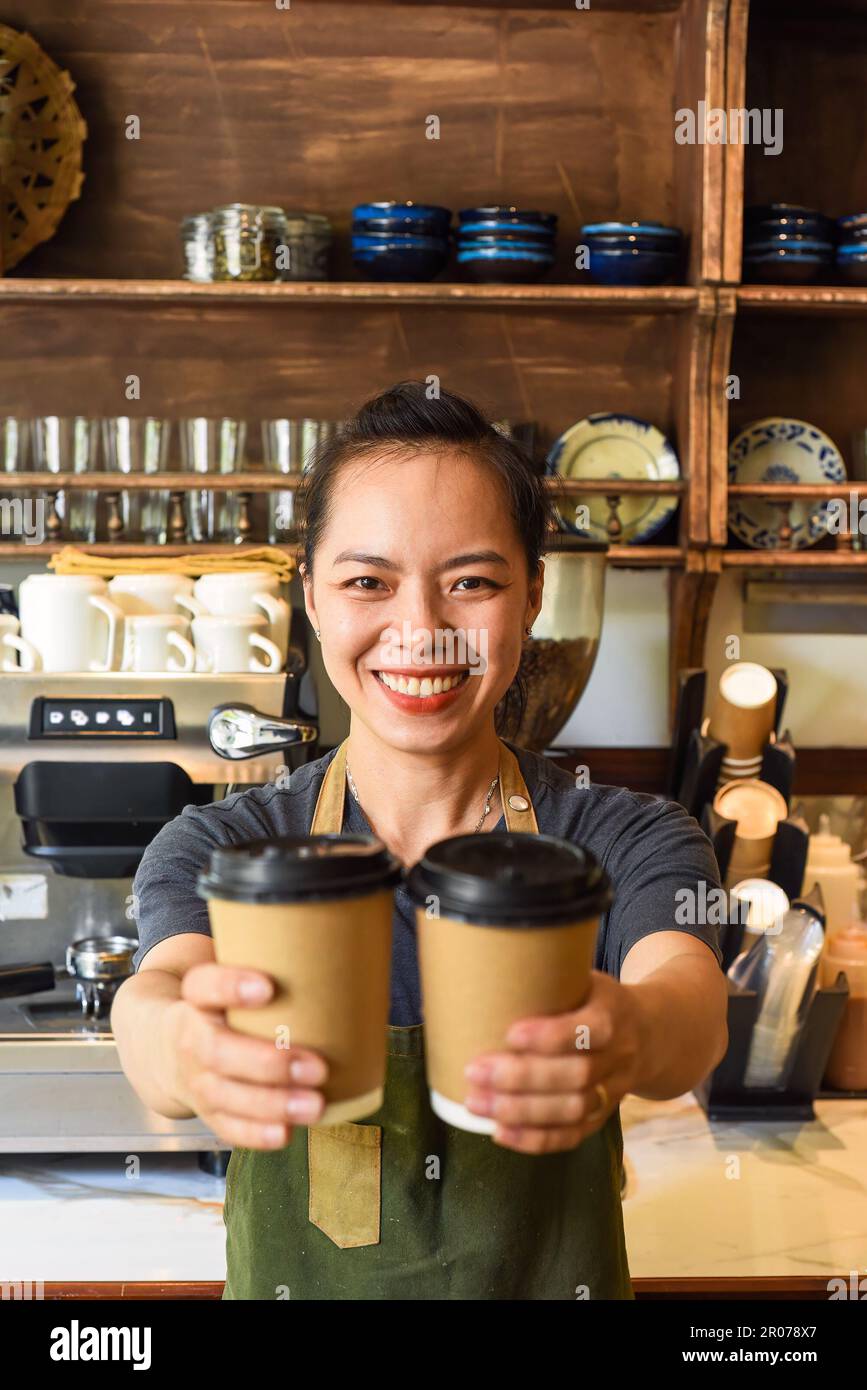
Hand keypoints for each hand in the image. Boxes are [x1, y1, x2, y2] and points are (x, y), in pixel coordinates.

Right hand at [169, 963, 328, 1149]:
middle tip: (317, 1066)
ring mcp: (194, 1078)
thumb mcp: (227, 976)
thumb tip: (343, 953)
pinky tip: (286, 1132)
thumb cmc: (217, 1006)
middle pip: (217, 1051)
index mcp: (194, 997)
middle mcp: (188, 1037)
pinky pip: (226, 1126)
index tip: (268, 987)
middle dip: (268, 1063)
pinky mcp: (205, 1110)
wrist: (160, 1045)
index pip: (204, 986)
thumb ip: (270, 964)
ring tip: (315, 1104)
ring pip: (224, 1095)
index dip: (231, 986)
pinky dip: (254, 1133)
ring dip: (271, 1104)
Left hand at [463, 970, 646, 1153]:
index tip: (510, 1033)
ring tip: (478, 1103)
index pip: (589, 1029)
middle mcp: (619, 1056)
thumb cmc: (596, 1000)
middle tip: (475, 1072)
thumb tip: (487, 976)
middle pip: (577, 1075)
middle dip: (523, 1077)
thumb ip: (549, 978)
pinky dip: (535, 1139)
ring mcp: (614, 1090)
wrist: (651, 1034)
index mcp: (614, 1014)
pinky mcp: (603, 1116)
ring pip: (573, 1109)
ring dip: (522, 1111)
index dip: (551, 1036)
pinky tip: (500, 1132)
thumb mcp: (585, 978)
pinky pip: (573, 1135)